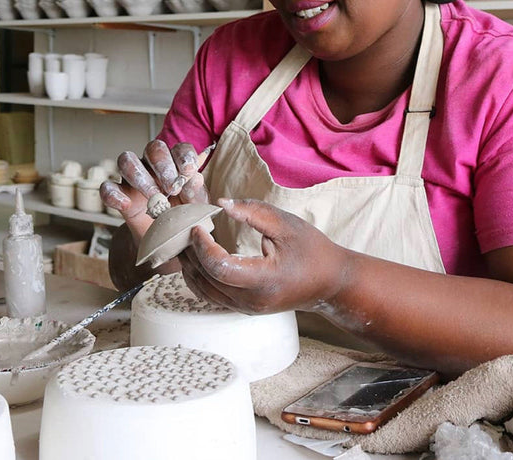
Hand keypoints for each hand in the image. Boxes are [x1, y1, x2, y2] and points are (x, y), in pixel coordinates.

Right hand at [100, 139, 209, 242]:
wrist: (165, 239)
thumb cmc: (182, 216)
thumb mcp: (195, 206)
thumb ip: (196, 193)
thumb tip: (196, 178)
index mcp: (176, 163)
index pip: (180, 148)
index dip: (184, 156)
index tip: (189, 171)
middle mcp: (153, 164)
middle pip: (153, 148)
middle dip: (163, 165)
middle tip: (173, 186)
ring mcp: (134, 177)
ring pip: (126, 160)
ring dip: (140, 176)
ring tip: (154, 196)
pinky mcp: (119, 194)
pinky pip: (107, 188)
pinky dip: (114, 194)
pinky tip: (126, 205)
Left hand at [178, 198, 348, 314]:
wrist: (331, 283)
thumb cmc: (313, 251)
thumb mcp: (287, 225)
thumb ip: (254, 212)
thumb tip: (222, 204)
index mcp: (264, 280)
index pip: (220, 267)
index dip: (203, 246)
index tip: (198, 226)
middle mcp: (252, 300)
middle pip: (207, 279)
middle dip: (190, 253)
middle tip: (182, 229)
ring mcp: (247, 308)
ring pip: (204, 291)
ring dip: (190, 267)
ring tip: (183, 242)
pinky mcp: (244, 308)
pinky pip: (212, 295)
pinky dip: (199, 277)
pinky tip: (195, 259)